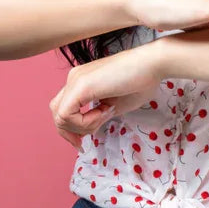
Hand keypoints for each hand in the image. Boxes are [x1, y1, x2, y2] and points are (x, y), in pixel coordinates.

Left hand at [49, 42, 163, 151]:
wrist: (152, 64)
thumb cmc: (140, 82)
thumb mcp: (114, 106)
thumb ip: (97, 116)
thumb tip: (88, 130)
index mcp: (81, 81)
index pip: (63, 109)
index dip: (70, 130)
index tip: (83, 142)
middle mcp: (74, 78)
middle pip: (56, 113)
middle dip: (70, 133)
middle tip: (85, 142)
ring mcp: (75, 79)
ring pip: (60, 116)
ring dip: (82, 126)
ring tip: (106, 115)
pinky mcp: (81, 85)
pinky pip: (67, 114)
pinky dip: (85, 122)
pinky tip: (105, 112)